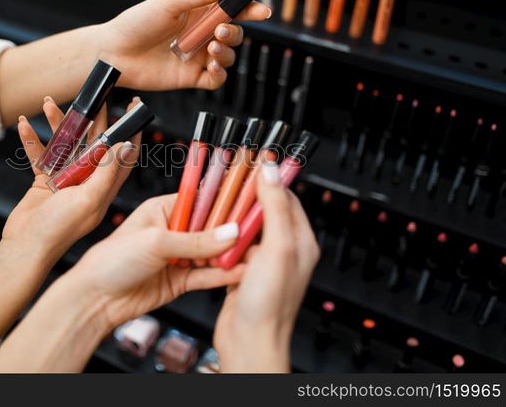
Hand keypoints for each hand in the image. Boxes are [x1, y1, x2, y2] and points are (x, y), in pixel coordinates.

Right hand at [1, 97, 141, 263]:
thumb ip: (106, 172)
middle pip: (95, 142)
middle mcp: (88, 181)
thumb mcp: (89, 199)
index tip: (134, 106)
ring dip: (58, 124)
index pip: (124, 154)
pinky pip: (41, 154)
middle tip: (93, 93)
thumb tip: (126, 145)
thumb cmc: (59, 229)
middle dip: (94, 117)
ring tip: (48, 103)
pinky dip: (33, 140)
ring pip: (66, 143)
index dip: (131, 130)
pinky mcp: (45, 181)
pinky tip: (25, 125)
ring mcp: (66, 180)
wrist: (25, 247)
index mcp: (104, 187)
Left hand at [65, 194, 245, 327]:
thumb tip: (229, 233)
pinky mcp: (181, 281)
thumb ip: (195, 240)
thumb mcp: (155, 242)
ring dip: (231, 253)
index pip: (202, 200)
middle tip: (258, 228)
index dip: (225, 201)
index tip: (247, 200)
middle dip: (233, 229)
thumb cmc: (111, 261)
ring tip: (256, 251)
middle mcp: (173, 230)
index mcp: (163, 209)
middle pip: (211, 227)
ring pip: (213, 252)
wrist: (96, 299)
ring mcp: (178, 256)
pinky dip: (224, 274)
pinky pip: (208, 275)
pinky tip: (241, 271)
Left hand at [101, 0, 271, 90]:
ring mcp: (196, 57)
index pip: (231, 10)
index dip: (250, 10)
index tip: (263, 11)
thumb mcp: (170, 2)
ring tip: (212, 49)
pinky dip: (220, 74)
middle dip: (234, 32)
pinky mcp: (190, 78)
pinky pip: (216, 79)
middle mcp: (199, 35)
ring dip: (227, 52)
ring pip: (228, 57)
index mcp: (197, 13)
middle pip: (234, 34)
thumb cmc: (135, 23)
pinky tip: (213, 66)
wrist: (114, 53)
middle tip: (220, 30)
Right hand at [213, 163, 319, 372]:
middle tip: (226, 186)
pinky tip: (210, 237)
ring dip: (229, 220)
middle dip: (243, 199)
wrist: (249, 343)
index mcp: (300, 241)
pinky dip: (221, 241)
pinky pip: (231, 249)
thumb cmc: (269, 304)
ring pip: (244, 230)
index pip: (286, 198)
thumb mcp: (277, 248)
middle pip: (262, 212)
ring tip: (214, 208)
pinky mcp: (243, 274)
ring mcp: (262, 263)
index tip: (250, 166)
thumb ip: (275, 208)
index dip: (268, 181)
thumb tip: (272, 173)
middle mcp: (283, 251)